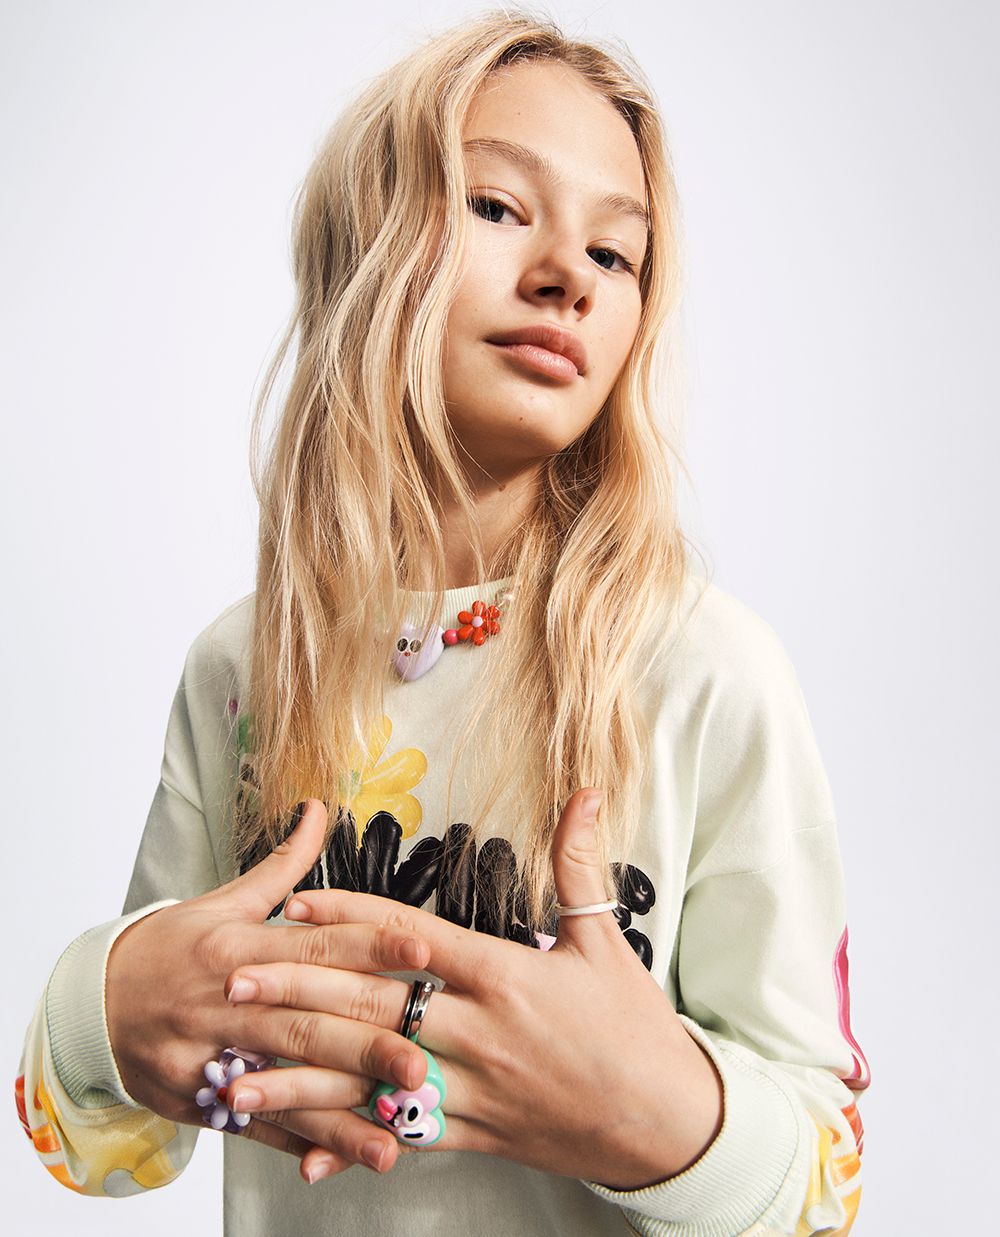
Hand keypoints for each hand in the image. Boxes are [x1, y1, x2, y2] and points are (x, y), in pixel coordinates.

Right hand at [105, 798, 431, 1176]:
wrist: (92, 1002)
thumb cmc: (172, 947)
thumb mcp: (222, 900)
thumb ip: (282, 864)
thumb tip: (319, 809)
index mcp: (238, 945)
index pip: (315, 945)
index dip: (371, 946)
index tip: (424, 953)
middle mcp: (226, 1000)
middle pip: (306, 1021)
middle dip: (368, 1041)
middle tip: (424, 1059)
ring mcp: (209, 1054)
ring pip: (285, 1083)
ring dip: (343, 1112)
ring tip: (395, 1136)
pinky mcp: (198, 1099)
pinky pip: (256, 1127)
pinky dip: (300, 1145)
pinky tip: (343, 1159)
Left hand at [222, 789, 724, 1187]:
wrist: (666, 1122)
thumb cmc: (634, 1026)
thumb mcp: (608, 938)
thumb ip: (580, 863)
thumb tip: (585, 791)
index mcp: (506, 976)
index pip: (411, 938)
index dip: (350, 916)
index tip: (296, 903)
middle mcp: (478, 1032)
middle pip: (374, 1004)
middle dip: (298, 989)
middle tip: (234, 976)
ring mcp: (471, 1089)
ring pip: (372, 1080)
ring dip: (301, 1077)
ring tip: (237, 1076)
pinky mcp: (474, 1135)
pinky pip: (402, 1136)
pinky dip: (352, 1139)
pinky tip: (303, 1146)